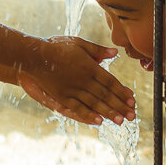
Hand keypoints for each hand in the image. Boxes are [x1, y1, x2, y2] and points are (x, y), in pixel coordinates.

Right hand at [20, 36, 135, 124]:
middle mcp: (83, 80)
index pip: (110, 81)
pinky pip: (77, 108)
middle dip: (119, 106)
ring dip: (108, 113)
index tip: (132, 100)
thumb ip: (97, 50)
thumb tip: (114, 52)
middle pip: (105, 95)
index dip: (122, 92)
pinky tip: (98, 121)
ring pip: (94, 104)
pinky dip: (88, 115)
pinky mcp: (61, 97)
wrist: (33, 56)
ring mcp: (72, 90)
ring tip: (120, 121)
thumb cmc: (56, 47)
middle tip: (131, 116)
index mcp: (89, 67)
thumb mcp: (78, 43)